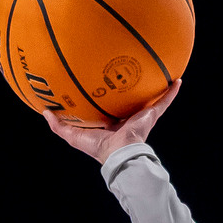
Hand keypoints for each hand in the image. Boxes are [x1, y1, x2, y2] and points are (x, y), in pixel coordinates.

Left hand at [47, 79, 179, 162]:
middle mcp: (126, 117)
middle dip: (130, 87)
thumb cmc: (98, 147)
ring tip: (159, 70)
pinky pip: (164, 101)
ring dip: (155, 86)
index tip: (102, 81)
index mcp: (110, 122)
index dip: (106, 95)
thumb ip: (59, 126)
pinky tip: (177, 80)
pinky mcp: (151, 115)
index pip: (108, 106)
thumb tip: (44, 112)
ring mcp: (140, 116)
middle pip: (129, 99)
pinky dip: (171, 92)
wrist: (119, 153)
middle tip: (130, 69)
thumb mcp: (73, 135)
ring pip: (149, 98)